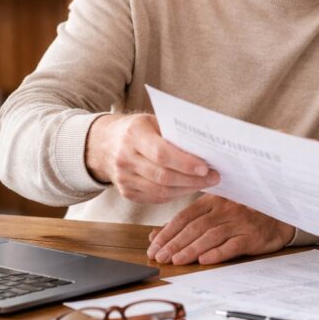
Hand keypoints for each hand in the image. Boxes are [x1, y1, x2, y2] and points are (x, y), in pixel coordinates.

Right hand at [85, 113, 219, 203]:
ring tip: (205, 183)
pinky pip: (155, 198)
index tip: (206, 167)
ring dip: (187, 189)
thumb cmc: (138, 129)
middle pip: (163, 176)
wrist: (104, 144)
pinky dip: (175, 194)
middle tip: (214, 177)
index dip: (185, 163)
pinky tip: (188, 188)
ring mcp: (123, 178)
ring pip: (161, 191)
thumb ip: (174, 134)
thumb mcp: (153, 121)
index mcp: (133, 134)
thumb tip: (205, 148)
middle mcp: (124, 158)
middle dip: (192, 179)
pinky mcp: (126, 192)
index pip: (161, 154)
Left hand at [146, 195, 294, 265]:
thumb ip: (186, 223)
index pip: (184, 217)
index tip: (153, 246)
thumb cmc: (243, 214)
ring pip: (210, 236)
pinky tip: (204, 260)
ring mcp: (239, 223)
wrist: (278, 216)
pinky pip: (232, 245)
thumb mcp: (214, 212)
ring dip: (190, 249)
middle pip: (194, 227)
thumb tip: (156, 234)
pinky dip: (217, 253)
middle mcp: (224, 210)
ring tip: (175, 261)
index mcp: (213, 201)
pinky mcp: (252, 236)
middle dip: (174, 243)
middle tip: (159, 257)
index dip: (167, 232)